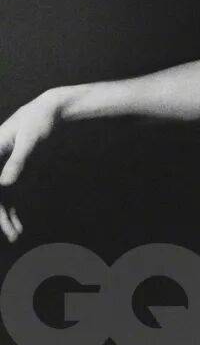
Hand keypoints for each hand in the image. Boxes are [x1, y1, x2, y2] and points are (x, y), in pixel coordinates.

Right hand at [0, 89, 65, 242]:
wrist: (49, 110)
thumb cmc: (39, 120)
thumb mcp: (30, 139)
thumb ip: (18, 161)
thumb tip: (4, 183)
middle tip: (11, 234)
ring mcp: (1, 168)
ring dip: (4, 217)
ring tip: (16, 234)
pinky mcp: (11, 171)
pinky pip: (7, 195)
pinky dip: (11, 210)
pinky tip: (17, 225)